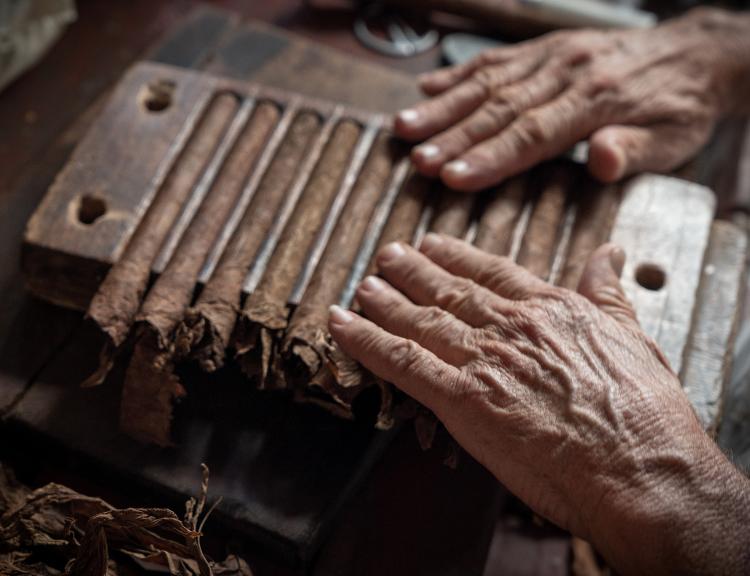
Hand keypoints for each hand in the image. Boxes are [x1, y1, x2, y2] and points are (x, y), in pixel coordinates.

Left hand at [328, 234, 749, 574]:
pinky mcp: (463, 400)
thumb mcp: (632, 334)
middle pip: (448, 290)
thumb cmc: (644, 413)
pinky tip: (342, 325)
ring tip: (363, 286)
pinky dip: (366, 341)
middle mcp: (510, 326)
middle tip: (386, 254)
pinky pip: (402, 362)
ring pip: (420, 320)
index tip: (431, 244)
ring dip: (384, 301)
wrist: (642, 468)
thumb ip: (607, 292)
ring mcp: (484, 360)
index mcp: (549, 309)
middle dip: (412, 271)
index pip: (491, 272)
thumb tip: (610, 254)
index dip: (455, 256)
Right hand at [395, 8, 749, 190]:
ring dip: (443, 105)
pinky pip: (496, 58)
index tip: (453, 177)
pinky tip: (427, 86)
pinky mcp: (544, 47)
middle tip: (416, 159)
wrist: (694, 53)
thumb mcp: (674, 139)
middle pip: (500, 107)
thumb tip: (601, 158)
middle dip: (454, 135)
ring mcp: (552, 55)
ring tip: (404, 126)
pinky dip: (458, 74)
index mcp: (597, 98)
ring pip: (488, 80)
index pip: (534, 133)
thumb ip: (634, 150)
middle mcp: (567, 71)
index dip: (491, 156)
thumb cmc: (680, 107)